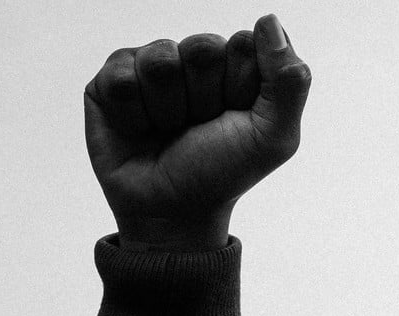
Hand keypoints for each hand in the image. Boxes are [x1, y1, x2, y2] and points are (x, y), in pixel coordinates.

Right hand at [84, 13, 310, 250]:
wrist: (174, 210)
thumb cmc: (225, 171)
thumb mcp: (275, 137)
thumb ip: (288, 82)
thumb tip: (268, 21)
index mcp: (236, 66)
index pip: (244, 44)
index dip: (242, 87)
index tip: (237, 118)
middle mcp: (193, 61)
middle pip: (202, 46)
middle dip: (206, 97)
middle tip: (202, 126)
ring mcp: (150, 68)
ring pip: (160, 60)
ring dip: (170, 109)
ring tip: (170, 131)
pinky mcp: (110, 82)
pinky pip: (121, 77)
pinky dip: (135, 114)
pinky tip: (141, 130)